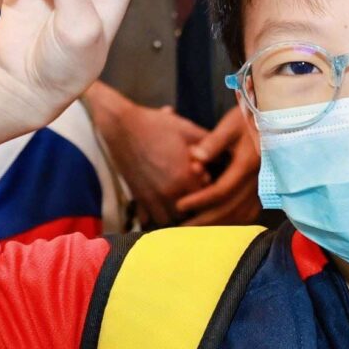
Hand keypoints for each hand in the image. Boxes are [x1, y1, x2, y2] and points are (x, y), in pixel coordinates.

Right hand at [87, 85, 208, 225]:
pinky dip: (156, 219)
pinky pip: (148, 220)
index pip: (205, 200)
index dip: (209, 195)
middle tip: (197, 201)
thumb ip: (209, 144)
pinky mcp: (137, 198)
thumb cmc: (156, 125)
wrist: (122, 126)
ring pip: (168, 223)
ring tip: (180, 208)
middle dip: (195, 211)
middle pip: (189, 216)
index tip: (207, 188)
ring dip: (176, 218)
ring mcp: (151, 197)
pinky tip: (161, 210)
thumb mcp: (188, 129)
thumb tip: (226, 153)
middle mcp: (168, 192)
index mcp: (184, 177)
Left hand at [178, 107, 260, 224]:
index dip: (200, 201)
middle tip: (181, 227)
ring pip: (240, 215)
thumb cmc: (249, 118)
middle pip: (230, 209)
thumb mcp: (230, 125)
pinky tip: (215, 224)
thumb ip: (213, 142)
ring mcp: (264, 187)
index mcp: (248, 163)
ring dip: (217, 225)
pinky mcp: (266, 191)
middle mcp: (259, 179)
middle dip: (204, 221)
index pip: (221, 191)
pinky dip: (231, 221)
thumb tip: (195, 158)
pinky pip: (249, 213)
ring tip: (194, 229)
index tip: (180, 205)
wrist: (276, 119)